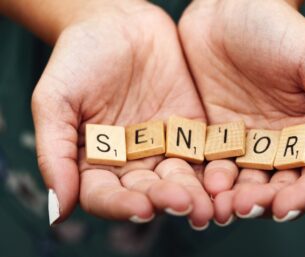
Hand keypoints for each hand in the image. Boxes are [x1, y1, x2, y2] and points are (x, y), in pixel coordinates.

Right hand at [32, 0, 212, 226]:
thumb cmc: (78, 59)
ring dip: (194, 192)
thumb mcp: (55, 101)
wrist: (117, 23)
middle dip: (166, 199)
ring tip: (208, 202)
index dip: (121, 205)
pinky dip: (213, 166)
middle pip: (148, 191)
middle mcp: (131, 162)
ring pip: (179, 177)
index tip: (142, 208)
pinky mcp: (190, 129)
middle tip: (185, 205)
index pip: (105, 195)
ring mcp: (163, 146)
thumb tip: (58, 212)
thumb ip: (56, 153)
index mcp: (95, 163)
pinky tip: (225, 177)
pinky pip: (202, 151)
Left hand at [179, 0, 304, 222]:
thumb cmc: (279, 30)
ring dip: (233, 199)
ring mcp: (246, 143)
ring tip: (220, 206)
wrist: (227, 9)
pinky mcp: (215, 137)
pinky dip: (208, 180)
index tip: (285, 207)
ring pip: (244, 182)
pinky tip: (201, 187)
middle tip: (243, 208)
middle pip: (278, 187)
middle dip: (262, 202)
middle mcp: (282, 143)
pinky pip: (213, 164)